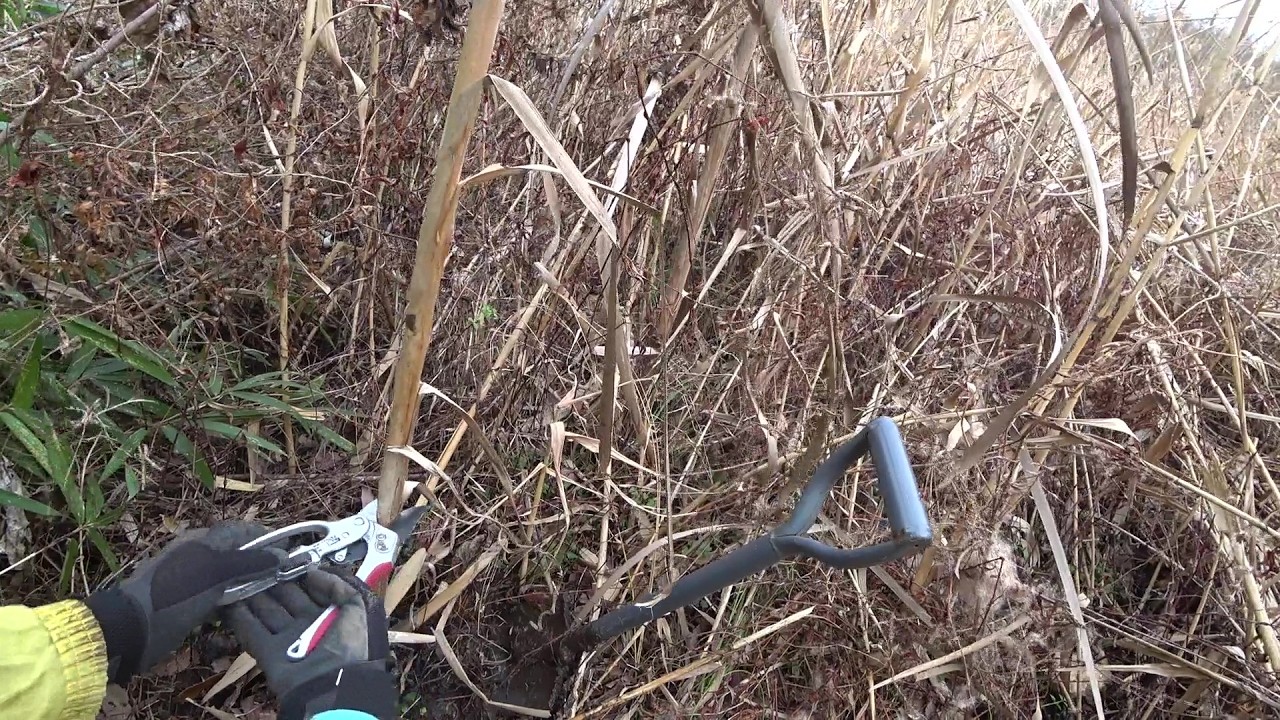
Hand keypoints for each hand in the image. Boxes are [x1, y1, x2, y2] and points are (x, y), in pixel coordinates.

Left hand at [85, 520, 278, 684]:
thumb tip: (281, 554)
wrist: (131, 629)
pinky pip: (218, 596)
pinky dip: (232, 600)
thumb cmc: (174, 594)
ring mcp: (190, 580)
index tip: (289, 549)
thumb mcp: (215, 573)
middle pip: (235, 553)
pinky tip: (244, 610)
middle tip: (283, 575)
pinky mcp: (187, 602)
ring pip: (228, 576)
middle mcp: (197, 556)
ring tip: (270, 594)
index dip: (265, 537)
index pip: (240, 530)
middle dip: (259, 561)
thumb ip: (249, 562)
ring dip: (248, 583)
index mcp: (201, 541)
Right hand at [221, 567, 396, 719]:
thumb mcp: (356, 608)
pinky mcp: (267, 653)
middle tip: (255, 563)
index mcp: (327, 616)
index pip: (307, 591)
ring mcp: (285, 639)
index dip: (294, 576)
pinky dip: (239, 617)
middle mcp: (305, 625)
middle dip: (270, 582)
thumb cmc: (348, 645)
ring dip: (252, 596)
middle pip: (283, 600)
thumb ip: (338, 586)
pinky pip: (251, 632)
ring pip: (265, 613)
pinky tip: (228, 600)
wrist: (330, 684)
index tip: (280, 558)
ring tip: (239, 575)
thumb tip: (314, 570)